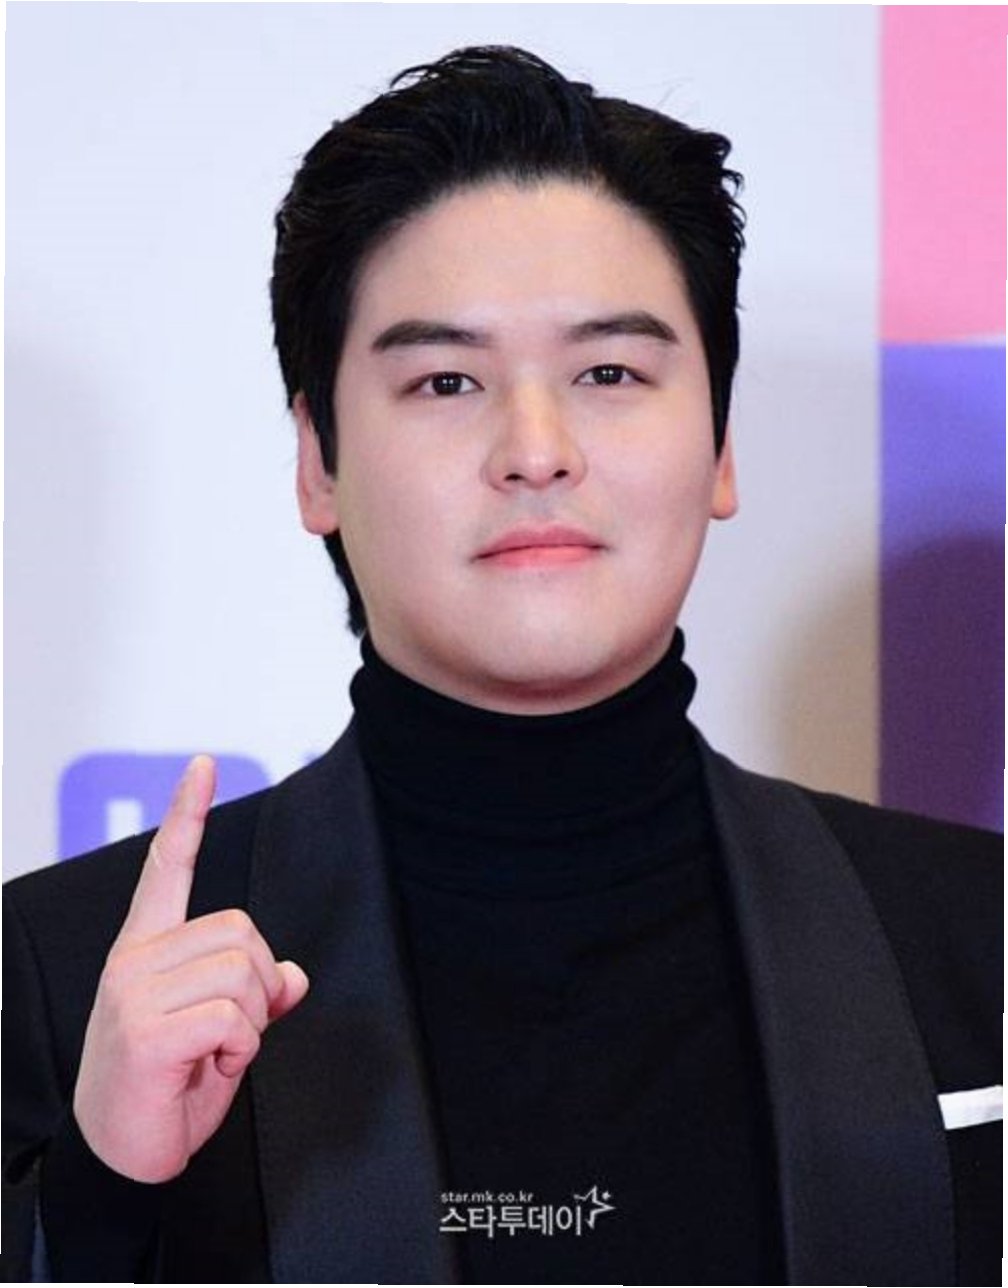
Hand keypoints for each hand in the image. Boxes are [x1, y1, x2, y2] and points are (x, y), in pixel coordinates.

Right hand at [73, 755, 309, 1181]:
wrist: (121, 1154)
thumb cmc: (165, 1087)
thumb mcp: (218, 1030)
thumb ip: (251, 991)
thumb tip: (293, 976)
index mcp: (146, 948)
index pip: (166, 867)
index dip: (188, 813)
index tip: (203, 765)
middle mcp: (135, 959)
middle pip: (243, 930)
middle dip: (256, 987)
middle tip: (223, 1034)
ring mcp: (134, 991)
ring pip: (245, 973)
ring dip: (248, 1024)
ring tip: (209, 1054)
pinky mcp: (145, 1029)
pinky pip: (235, 1017)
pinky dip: (238, 1050)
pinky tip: (203, 1068)